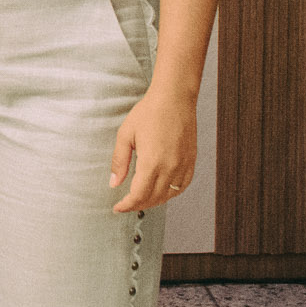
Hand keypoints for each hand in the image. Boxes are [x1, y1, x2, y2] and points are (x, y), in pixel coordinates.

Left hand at [110, 85, 197, 211]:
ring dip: (154, 201)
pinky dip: (171, 193)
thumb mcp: (125, 135)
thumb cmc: (149, 112)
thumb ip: (119, 162)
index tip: (118, 208)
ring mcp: (183, 165)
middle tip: (126, 204)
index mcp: (152, 162)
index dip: (127, 205)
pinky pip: (182, 186)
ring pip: (169, 195)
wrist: (174, 98)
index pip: (139, 194)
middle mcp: (170, 167)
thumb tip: (114, 183)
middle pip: (154, 198)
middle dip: (138, 204)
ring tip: (141, 198)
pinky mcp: (191, 161)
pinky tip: (162, 190)